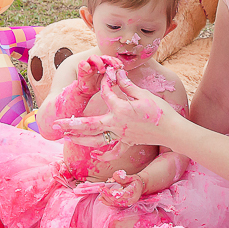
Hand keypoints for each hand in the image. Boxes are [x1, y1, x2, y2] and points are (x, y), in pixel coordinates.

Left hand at [53, 70, 175, 147]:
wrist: (171, 131)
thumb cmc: (159, 111)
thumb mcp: (144, 95)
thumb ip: (127, 85)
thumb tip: (116, 73)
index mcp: (120, 110)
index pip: (106, 94)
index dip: (106, 84)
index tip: (108, 76)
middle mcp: (117, 124)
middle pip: (89, 125)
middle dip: (72, 124)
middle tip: (57, 124)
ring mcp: (121, 135)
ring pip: (96, 139)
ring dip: (80, 139)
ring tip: (67, 137)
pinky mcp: (127, 142)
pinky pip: (114, 150)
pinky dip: (104, 153)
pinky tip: (95, 153)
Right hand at [76, 54, 117, 94]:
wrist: (87, 91)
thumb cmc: (97, 84)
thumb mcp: (108, 81)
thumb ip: (115, 76)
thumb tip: (125, 73)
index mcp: (103, 64)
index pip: (110, 59)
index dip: (116, 61)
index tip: (121, 66)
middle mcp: (96, 62)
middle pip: (103, 56)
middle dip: (110, 60)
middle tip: (115, 67)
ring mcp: (88, 64)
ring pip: (93, 57)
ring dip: (99, 63)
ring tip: (103, 71)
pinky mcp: (81, 68)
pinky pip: (82, 63)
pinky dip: (86, 66)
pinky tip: (90, 71)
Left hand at [99, 170, 144, 207]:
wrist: (139, 188)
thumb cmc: (135, 182)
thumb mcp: (131, 177)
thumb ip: (123, 177)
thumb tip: (115, 175)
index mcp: (134, 192)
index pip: (125, 194)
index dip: (117, 193)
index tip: (110, 190)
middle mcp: (130, 200)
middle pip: (118, 199)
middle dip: (108, 194)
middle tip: (102, 188)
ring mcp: (126, 204)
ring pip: (115, 203)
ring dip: (106, 197)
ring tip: (100, 190)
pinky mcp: (122, 205)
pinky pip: (113, 205)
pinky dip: (106, 201)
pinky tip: (101, 198)